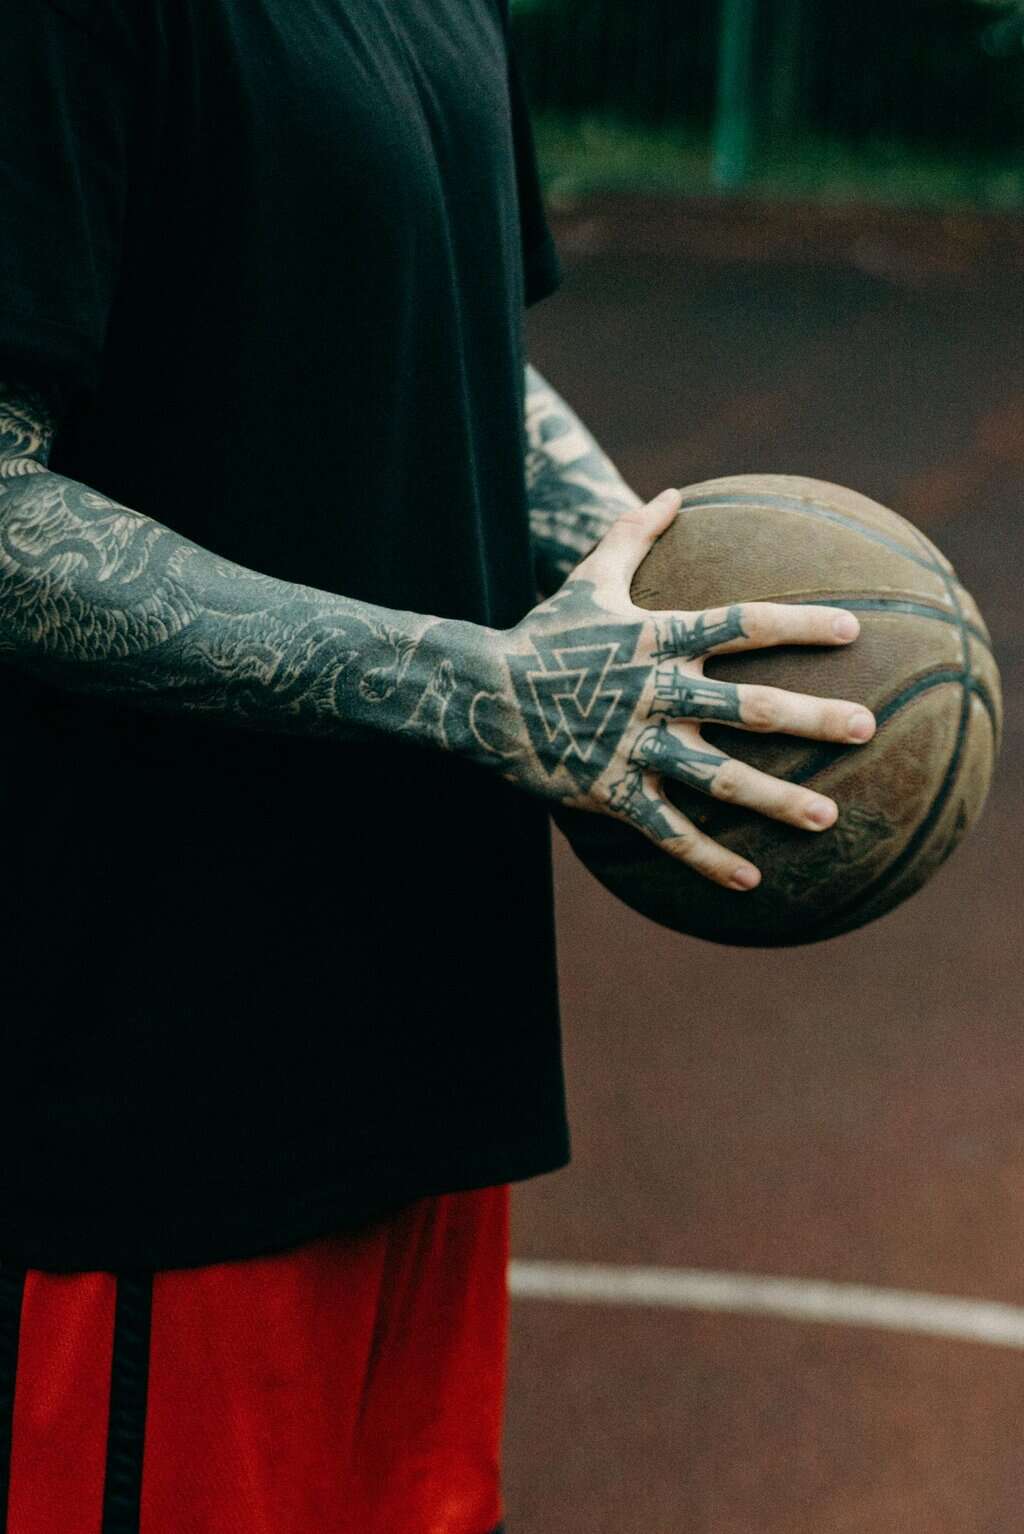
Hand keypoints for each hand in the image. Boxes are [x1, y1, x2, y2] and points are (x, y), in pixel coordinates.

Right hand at [480, 487, 875, 890]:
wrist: (481, 695)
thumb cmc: (544, 634)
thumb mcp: (589, 579)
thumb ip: (634, 534)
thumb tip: (673, 492)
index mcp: (658, 640)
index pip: (742, 626)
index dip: (798, 627)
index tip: (852, 632)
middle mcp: (655, 693)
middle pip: (748, 708)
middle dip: (811, 718)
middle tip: (866, 728)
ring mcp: (634, 746)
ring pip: (718, 778)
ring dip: (776, 799)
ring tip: (828, 817)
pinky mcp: (611, 791)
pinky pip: (668, 832)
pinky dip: (708, 858)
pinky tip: (751, 880)